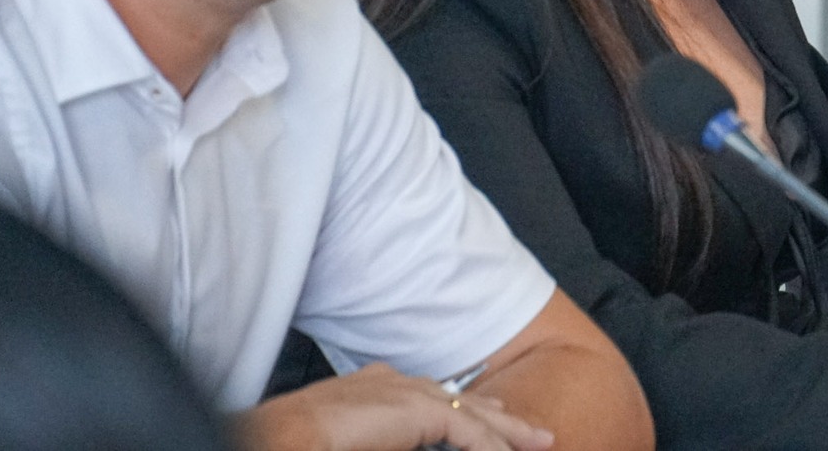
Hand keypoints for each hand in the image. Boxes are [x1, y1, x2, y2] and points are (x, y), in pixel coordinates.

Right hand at [236, 365, 552, 450]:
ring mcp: (410, 393)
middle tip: (529, 430)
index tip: (488, 417)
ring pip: (475, 416)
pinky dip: (494, 447)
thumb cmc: (301, 439)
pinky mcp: (421, 412)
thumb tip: (388, 443)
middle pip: (461, 401)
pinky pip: (471, 435)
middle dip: (498, 417)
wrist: (287, 433)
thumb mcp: (353, 438)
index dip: (463, 410)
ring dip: (509, 434)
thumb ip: (381, 438)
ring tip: (540, 443)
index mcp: (378, 387)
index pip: (431, 397)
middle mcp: (398, 383)